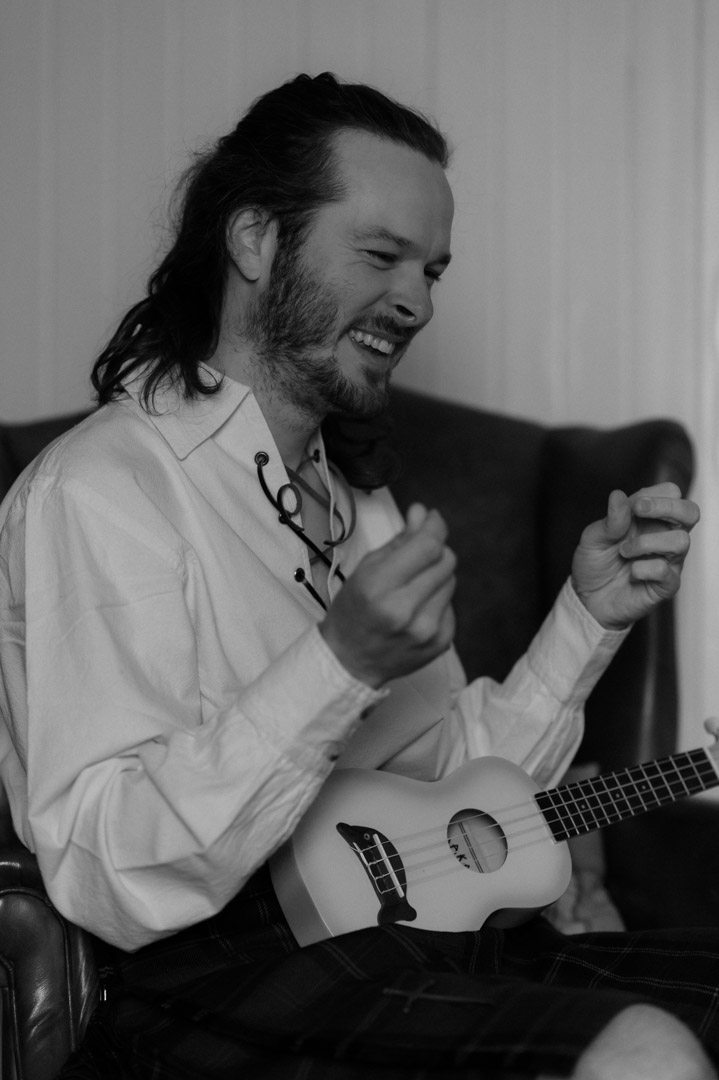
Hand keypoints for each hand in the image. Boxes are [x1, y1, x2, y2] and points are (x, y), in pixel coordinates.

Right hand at [320, 503, 455, 687]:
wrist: (349, 661)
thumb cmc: (353, 611)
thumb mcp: (366, 569)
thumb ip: (400, 540)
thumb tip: (423, 512)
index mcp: (379, 587)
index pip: (427, 546)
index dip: (435, 526)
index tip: (433, 518)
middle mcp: (405, 610)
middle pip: (445, 562)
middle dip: (435, 550)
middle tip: (419, 554)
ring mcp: (426, 630)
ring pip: (451, 581)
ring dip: (437, 576)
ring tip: (413, 586)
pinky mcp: (440, 643)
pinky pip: (452, 605)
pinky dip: (438, 600)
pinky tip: (418, 608)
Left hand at [571, 483, 698, 629]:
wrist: (588, 598)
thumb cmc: (595, 565)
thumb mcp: (593, 538)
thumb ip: (610, 519)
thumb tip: (618, 496)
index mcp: (649, 519)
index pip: (672, 494)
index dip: (655, 494)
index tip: (633, 505)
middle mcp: (664, 537)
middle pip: (690, 512)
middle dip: (667, 506)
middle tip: (639, 511)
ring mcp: (668, 561)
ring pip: (681, 541)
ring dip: (647, 542)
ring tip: (624, 551)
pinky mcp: (666, 585)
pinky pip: (666, 571)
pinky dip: (644, 569)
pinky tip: (631, 572)